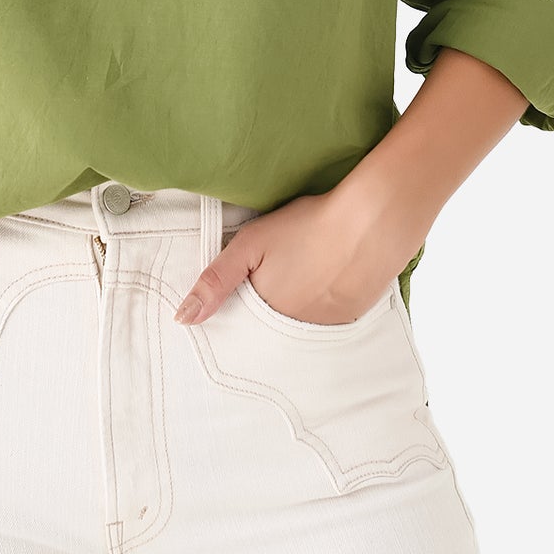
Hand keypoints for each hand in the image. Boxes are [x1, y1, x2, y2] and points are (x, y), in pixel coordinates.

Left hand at [173, 169, 429, 326]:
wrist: (371, 223)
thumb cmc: (307, 226)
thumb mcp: (250, 244)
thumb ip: (215, 282)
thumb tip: (182, 319)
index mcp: (265, 313)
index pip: (241, 326)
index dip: (238, 308)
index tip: (245, 287)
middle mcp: (293, 331)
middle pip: (269, 328)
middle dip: (266, 309)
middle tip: (280, 273)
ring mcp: (324, 328)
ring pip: (297, 325)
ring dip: (293, 310)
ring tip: (302, 274)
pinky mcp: (350, 320)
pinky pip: (325, 322)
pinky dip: (319, 306)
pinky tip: (325, 280)